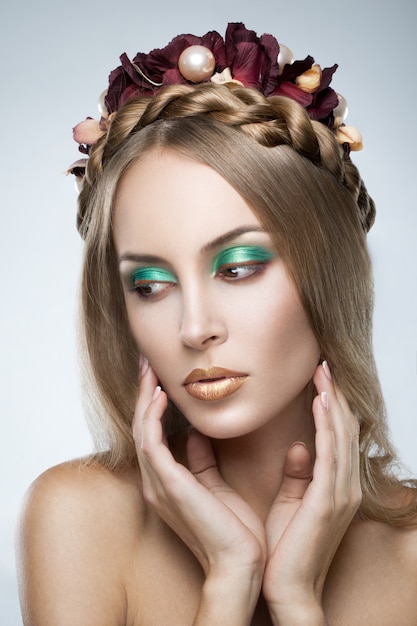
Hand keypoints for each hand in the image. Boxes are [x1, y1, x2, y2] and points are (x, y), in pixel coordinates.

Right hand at [133, 359, 265, 619]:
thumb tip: (198, 434)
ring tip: (150, 371)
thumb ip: (202, 461)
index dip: (152, 406)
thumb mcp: (215, 487)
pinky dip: (152, 418)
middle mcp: (156, 483)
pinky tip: (159, 396)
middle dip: (144, 395)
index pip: (152, 436)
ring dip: (145, 399)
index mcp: (167, 484)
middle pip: (142, 429)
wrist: (240, 565)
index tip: (160, 379)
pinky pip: (152, 444)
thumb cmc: (233, 531)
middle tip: (147, 365)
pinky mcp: (169, 486)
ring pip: (142, 432)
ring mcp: (159, 485)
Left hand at [262, 362, 360, 623]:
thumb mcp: (293, 504)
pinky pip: (331, 453)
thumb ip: (299, 475)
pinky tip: (322, 402)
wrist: (289, 589)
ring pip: (342, 436)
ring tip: (323, 374)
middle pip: (345, 430)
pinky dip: (328, 425)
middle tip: (324, 366)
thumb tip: (300, 447)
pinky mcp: (328, 500)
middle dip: (335, 395)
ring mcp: (340, 493)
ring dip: (333, 402)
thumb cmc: (287, 549)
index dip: (332, 406)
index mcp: (336, 486)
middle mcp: (345, 486)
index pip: (338, 436)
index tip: (320, 379)